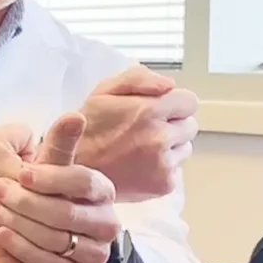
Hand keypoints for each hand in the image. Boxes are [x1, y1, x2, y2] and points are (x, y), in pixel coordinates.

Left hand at [0, 113, 120, 262]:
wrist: (45, 244)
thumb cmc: (47, 197)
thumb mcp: (53, 169)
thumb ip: (60, 144)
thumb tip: (74, 114)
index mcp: (104, 191)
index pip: (82, 181)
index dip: (51, 177)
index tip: (22, 172)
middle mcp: (108, 223)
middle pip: (65, 212)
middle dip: (27, 201)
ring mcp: (95, 254)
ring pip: (56, 239)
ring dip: (19, 222)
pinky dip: (22, 247)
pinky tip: (1, 233)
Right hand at [76, 66, 198, 201]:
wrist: (72, 172)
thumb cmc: (88, 128)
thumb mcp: (104, 91)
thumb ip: (138, 78)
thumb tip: (170, 85)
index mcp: (148, 111)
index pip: (189, 101)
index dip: (173, 103)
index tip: (156, 110)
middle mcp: (160, 138)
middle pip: (189, 125)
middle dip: (172, 124)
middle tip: (146, 130)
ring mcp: (164, 164)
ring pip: (185, 148)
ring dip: (170, 146)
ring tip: (142, 149)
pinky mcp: (164, 184)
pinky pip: (177, 169)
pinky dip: (163, 167)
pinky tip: (140, 165)